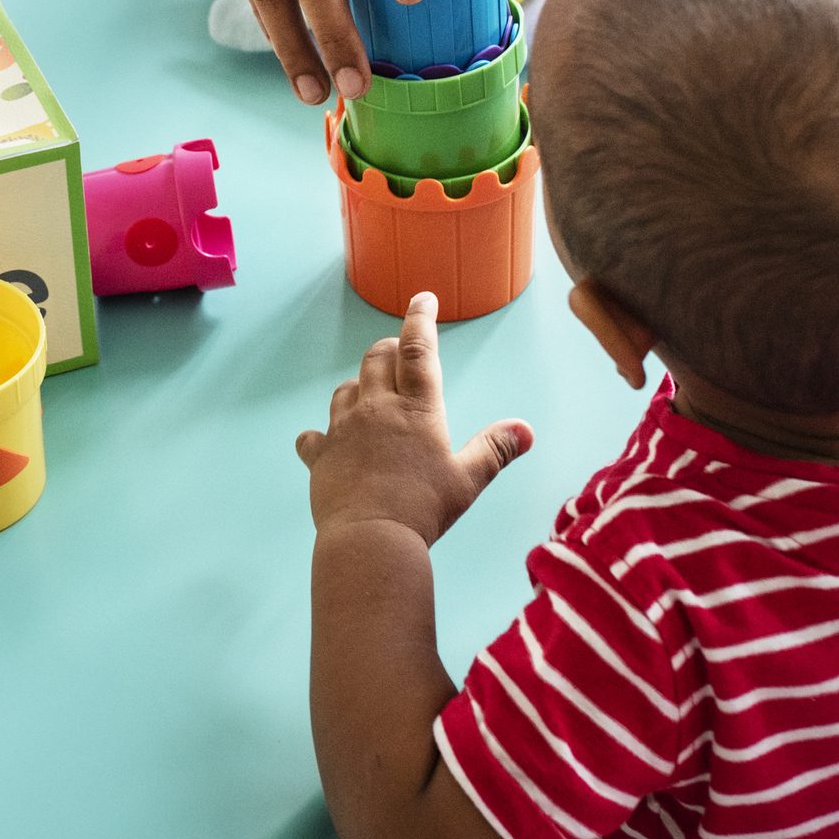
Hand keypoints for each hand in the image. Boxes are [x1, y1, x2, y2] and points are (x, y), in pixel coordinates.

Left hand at [296, 292, 532, 545]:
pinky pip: (312, 436)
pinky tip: (323, 441)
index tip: (423, 298)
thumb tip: (526, 429)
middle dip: (389, 348)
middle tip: (399, 352)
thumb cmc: (424, 508)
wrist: (369, 540)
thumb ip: (495, 449)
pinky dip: (319, 434)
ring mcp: (344, 430)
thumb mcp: (468, 480)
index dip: (420, 317)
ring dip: (359, 386)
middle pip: (377, 358)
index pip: (417, 348)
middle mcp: (377, 409)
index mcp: (417, 408)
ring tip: (370, 395)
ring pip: (345, 389)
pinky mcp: (320, 456)